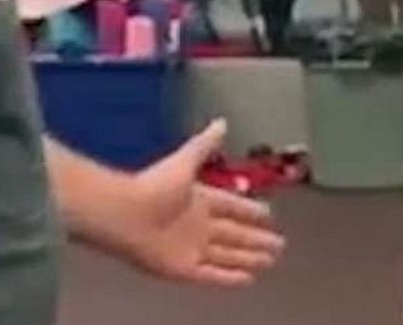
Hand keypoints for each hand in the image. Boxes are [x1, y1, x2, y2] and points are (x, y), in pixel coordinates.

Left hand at [122, 120, 285, 286]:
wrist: (123, 214)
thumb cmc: (153, 186)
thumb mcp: (184, 160)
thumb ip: (204, 145)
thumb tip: (222, 122)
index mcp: (199, 199)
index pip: (232, 206)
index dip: (250, 210)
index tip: (269, 214)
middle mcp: (198, 225)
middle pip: (235, 234)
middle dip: (256, 238)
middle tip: (279, 244)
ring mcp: (192, 248)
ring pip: (228, 255)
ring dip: (249, 258)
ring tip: (271, 261)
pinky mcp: (185, 268)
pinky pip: (213, 275)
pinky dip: (230, 278)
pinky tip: (249, 279)